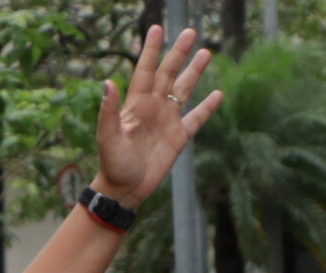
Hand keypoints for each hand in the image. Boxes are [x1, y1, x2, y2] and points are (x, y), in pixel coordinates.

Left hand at [91, 26, 223, 208]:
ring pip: (183, 90)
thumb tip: (108, 83)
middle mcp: (153, 107)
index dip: (152, 50)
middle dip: (178, 53)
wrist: (125, 189)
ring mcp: (167, 121)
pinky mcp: (178, 138)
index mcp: (135, 104)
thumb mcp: (108, 137)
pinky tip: (217, 95)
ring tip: (206, 53)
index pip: (145, 70)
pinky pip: (196, 118)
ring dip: (194, 72)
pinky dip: (207, 107)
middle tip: (190, 32)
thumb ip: (109, 111)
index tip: (157, 29)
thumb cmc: (113, 164)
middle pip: (168, 74)